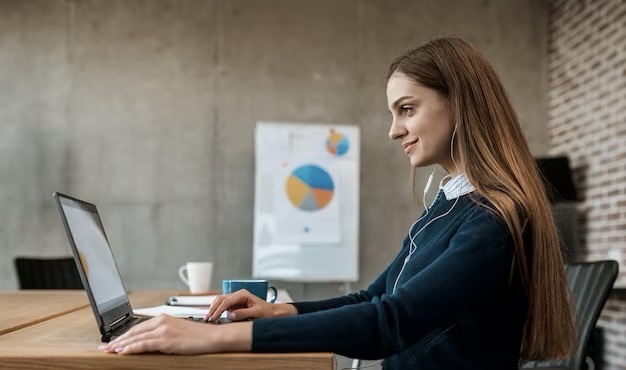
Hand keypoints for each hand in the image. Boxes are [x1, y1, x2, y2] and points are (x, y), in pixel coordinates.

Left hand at [98, 314, 230, 354]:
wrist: (212, 336)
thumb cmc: (199, 335)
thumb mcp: (178, 331)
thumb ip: (163, 333)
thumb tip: (150, 342)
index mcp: (163, 318)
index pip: (138, 327)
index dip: (124, 335)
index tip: (113, 341)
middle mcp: (161, 321)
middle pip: (133, 332)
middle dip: (117, 340)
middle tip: (104, 347)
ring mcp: (163, 330)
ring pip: (136, 338)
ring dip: (120, 345)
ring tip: (109, 351)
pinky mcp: (166, 339)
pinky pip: (144, 344)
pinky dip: (131, 348)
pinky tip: (122, 352)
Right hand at [206, 289, 274, 321]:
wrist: (272, 312)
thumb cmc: (266, 312)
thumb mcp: (257, 313)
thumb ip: (243, 313)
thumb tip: (230, 315)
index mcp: (242, 294)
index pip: (227, 301)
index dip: (219, 310)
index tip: (213, 317)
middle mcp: (238, 295)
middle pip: (221, 299)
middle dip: (213, 308)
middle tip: (207, 318)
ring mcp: (236, 299)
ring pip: (220, 301)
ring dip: (214, 308)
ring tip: (208, 318)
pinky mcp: (235, 304)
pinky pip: (223, 305)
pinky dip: (217, 310)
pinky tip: (214, 316)